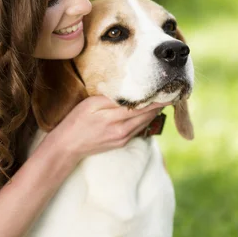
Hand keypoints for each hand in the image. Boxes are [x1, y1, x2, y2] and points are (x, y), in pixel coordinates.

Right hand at [46, 95, 163, 161]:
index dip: (157, 99)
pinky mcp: (121, 142)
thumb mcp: (90, 105)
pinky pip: (138, 129)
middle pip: (148, 115)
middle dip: (159, 104)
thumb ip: (111, 99)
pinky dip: (145, 119)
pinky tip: (147, 111)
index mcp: (115, 119)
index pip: (143, 107)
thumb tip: (131, 93)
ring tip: (162, 98)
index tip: (169, 89)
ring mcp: (123, 138)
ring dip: (154, 111)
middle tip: (170, 91)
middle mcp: (123, 131)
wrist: (67, 147)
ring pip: (145, 123)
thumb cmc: (75, 122)